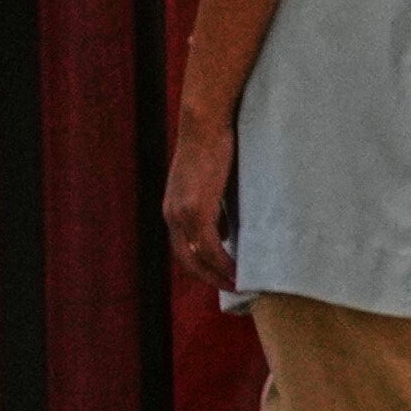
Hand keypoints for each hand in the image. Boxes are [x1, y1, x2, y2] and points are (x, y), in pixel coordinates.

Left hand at [159, 102, 237, 304]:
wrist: (205, 124)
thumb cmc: (213, 145)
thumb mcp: (210, 182)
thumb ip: (213, 207)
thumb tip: (226, 231)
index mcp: (172, 209)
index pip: (183, 249)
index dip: (201, 265)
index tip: (221, 274)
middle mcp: (172, 215)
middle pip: (186, 259)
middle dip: (208, 276)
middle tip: (231, 286)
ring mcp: (182, 214)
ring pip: (198, 257)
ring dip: (217, 273)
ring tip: (238, 283)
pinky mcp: (197, 209)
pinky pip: (210, 246)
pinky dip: (223, 262)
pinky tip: (237, 269)